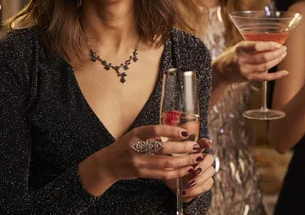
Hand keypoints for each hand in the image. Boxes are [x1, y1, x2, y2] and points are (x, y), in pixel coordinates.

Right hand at [88, 125, 204, 185]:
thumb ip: (153, 132)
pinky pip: (162, 174)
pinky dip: (176, 172)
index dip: (172, 131)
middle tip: (196, 146)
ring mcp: (138, 162)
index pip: (156, 130)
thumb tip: (178, 128)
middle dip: (183, 148)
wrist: (108, 164)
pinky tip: (186, 169)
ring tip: (196, 158)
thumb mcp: (135, 134)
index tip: (186, 132)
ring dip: (183, 161)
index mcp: (136, 134)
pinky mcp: (141, 173)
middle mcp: (136, 148)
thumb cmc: (125, 145)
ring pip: (165, 163)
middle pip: (164, 148)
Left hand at [164, 138, 214, 201]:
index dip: (206, 142)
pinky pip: (206, 185)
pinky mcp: (206, 183)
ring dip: (200, 179)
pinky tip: (185, 191)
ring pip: (210, 172)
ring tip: (189, 184)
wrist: (174, 188)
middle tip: (196, 170)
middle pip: (210, 158)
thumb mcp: (168, 164)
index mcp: (194, 152)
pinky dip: (196, 189)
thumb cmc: (172, 173)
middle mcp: (202, 160)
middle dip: (204, 164)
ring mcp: (206, 172)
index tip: (208, 145)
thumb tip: (172, 150)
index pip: (203, 144)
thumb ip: (172, 157)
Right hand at [214, 41, 287, 83]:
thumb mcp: (239, 47)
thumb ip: (252, 46)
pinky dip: (276, 75)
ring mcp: (246, 70)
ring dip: (277, 61)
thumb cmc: (232, 55)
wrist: (221, 70)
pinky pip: (265, 77)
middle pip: (263, 57)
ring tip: (283, 55)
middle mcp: (242, 60)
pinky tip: (284, 72)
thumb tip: (272, 44)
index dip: (269, 45)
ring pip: (266, 66)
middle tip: (284, 49)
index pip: (256, 46)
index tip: (278, 44)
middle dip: (276, 53)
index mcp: (240, 48)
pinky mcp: (249, 78)